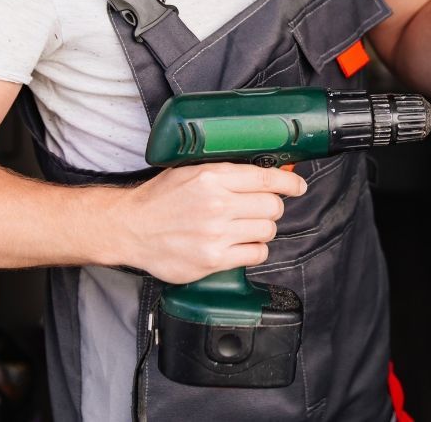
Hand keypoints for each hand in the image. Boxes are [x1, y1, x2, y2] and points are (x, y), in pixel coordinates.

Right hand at [108, 163, 306, 283]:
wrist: (132, 227)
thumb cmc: (161, 198)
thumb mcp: (192, 170)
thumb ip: (227, 171)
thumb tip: (266, 172)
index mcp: (213, 177)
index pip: (267, 179)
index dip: (289, 183)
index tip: (297, 186)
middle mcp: (218, 205)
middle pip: (272, 206)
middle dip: (272, 206)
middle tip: (260, 208)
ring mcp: (216, 234)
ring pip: (267, 230)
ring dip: (262, 228)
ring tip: (245, 226)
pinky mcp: (213, 260)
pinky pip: (256, 254)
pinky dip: (254, 249)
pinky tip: (241, 244)